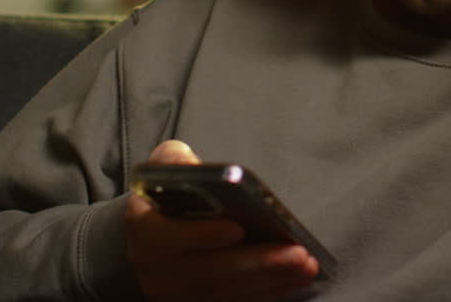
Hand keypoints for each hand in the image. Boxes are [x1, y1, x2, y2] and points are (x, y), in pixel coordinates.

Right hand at [125, 140, 318, 301]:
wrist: (154, 236)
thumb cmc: (167, 195)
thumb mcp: (164, 168)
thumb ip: (175, 162)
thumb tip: (193, 166)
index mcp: (144, 229)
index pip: (169, 237)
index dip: (202, 235)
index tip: (237, 227)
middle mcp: (157, 268)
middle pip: (210, 270)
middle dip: (257, 262)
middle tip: (297, 252)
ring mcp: (179, 292)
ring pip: (228, 290)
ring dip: (271, 279)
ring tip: (306, 263)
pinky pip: (237, 301)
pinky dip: (269, 290)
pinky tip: (296, 277)